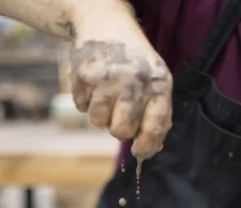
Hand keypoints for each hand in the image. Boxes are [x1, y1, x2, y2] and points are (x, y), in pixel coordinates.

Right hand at [70, 14, 172, 158]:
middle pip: (122, 131)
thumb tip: (153, 147)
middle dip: (119, 129)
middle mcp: (134, 81)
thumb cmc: (135, 61)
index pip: (155, 127)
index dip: (146, 146)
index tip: (139, 152)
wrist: (105, 22)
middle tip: (119, 113)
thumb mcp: (155, 81)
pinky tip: (94, 84)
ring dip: (101, 115)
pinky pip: (81, 108)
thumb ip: (158, 115)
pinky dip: (86, 101)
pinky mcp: (83, 76)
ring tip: (107, 94)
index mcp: (158, 84)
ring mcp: (107, 78)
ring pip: (98, 122)